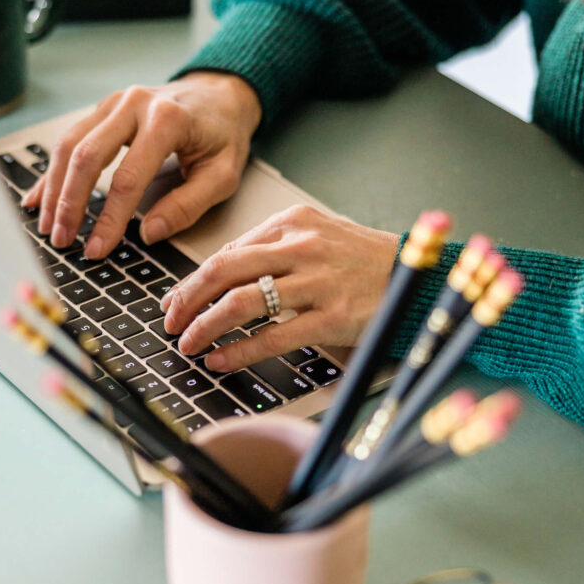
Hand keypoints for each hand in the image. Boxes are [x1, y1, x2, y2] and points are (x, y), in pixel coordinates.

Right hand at [22, 72, 261, 257]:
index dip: (110, 218)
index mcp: (168, 120)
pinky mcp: (104, 109)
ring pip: (69, 145)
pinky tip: (39, 197)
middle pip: (86, 156)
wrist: (221, 93)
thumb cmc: (224, 134)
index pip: (129, 177)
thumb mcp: (223, 175)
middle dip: (69, 203)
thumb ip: (189, 205)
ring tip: (48, 226)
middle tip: (61, 239)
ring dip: (54, 189)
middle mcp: (135, 104)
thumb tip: (149, 234)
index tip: (98, 248)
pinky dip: (51, 171)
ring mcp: (115, 103)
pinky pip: (69, 139)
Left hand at [162, 204, 399, 372]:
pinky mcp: (332, 316)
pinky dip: (239, 350)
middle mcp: (301, 248)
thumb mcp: (315, 235)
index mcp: (292, 223)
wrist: (413, 275)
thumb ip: (270, 249)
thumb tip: (220, 274)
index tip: (173, 301)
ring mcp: (317, 282)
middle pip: (224, 272)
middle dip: (187, 301)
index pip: (226, 252)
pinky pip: (273, 337)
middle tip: (170, 324)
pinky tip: (221, 359)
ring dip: (205, 327)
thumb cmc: (361, 259)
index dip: (192, 281)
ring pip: (241, 303)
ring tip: (189, 344)